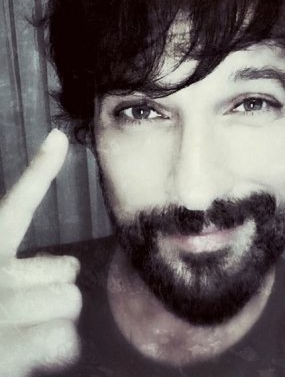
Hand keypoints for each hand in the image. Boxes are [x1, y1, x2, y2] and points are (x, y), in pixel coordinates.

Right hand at [0, 129, 80, 375]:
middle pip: (68, 271)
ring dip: (51, 327)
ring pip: (70, 303)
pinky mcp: (9, 345)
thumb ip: (17, 275)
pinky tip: (21, 357)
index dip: (39, 170)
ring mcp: (1, 308)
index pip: (17, 206)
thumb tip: (64, 272)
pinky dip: (49, 354)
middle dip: (54, 293)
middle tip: (23, 313)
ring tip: (19, 338)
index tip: (57, 138)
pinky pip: (64, 340)